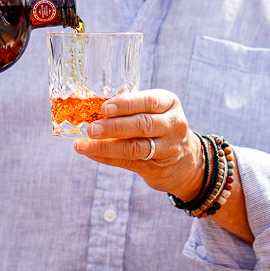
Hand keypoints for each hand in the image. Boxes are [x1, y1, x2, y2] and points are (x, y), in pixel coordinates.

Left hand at [71, 89, 205, 201]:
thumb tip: (95, 106)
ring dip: (106, 146)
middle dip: (114, 127)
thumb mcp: (155, 110)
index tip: (104, 108)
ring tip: (84, 145)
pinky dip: (107, 157)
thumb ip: (132, 107)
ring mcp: (167, 149)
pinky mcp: (157, 168)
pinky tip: (91, 153)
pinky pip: (129, 163)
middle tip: (91, 128)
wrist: (186, 159)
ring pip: (135, 148)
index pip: (149, 102)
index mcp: (170, 104)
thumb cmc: (160, 126)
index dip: (126, 105)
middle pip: (142, 125)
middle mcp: (173, 125)